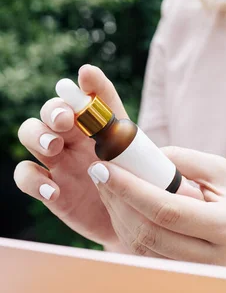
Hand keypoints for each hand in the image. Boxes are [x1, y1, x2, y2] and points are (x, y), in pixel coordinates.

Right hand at [14, 64, 128, 250]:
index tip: (85, 80)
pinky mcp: (47, 186)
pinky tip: (52, 191)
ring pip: (30, 134)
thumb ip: (113, 114)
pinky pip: (25, 175)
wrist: (131, 219)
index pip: (79, 97)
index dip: (79, 89)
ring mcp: (56, 160)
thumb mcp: (130, 146)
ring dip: (37, 136)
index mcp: (93, 122)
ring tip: (53, 148)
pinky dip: (33, 180)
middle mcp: (71, 135)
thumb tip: (89, 74)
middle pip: (49, 111)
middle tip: (65, 122)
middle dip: (53, 112)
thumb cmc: (132, 176)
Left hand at [88, 146, 225, 267]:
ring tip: (108, 185)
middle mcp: (213, 256)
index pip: (167, 211)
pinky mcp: (188, 274)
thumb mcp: (222, 168)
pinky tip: (123, 205)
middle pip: (149, 233)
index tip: (105, 167)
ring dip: (118, 215)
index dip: (130, 190)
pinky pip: (147, 255)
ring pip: (142, 248)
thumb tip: (140, 157)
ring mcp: (200, 271)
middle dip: (117, 200)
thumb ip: (182, 161)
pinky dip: (129, 229)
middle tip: (100, 172)